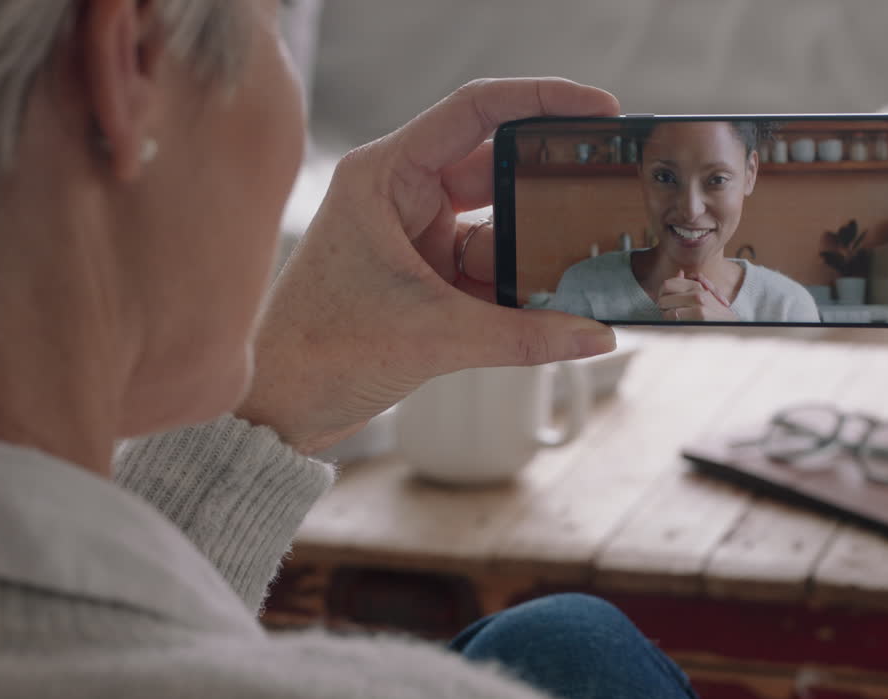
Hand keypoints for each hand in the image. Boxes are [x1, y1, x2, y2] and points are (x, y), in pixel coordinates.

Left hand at [236, 78, 620, 453]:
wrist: (278, 409)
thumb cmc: (319, 354)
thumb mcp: (433, 338)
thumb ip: (524, 338)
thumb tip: (597, 335)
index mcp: (385, 176)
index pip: (473, 112)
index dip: (541, 100)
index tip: (599, 110)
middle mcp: (401, 196)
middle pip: (496, 169)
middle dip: (551, 186)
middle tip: (609, 191)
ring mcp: (415, 237)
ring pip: (499, 226)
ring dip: (539, 250)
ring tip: (590, 265)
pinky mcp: (426, 278)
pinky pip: (490, 269)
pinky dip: (522, 286)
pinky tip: (559, 304)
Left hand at [658, 270, 738, 321]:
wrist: (732, 326)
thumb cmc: (716, 313)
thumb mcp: (706, 294)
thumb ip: (690, 283)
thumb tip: (679, 272)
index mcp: (697, 286)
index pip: (668, 283)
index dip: (662, 293)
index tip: (665, 302)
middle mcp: (697, 290)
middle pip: (665, 289)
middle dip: (661, 301)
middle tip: (666, 310)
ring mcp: (698, 301)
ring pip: (665, 303)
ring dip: (665, 312)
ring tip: (672, 317)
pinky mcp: (699, 314)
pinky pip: (672, 315)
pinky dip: (670, 320)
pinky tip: (677, 323)